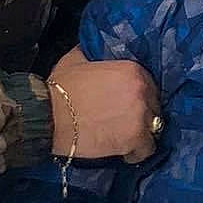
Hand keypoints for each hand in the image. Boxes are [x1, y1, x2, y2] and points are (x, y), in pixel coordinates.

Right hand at [46, 48, 160, 162]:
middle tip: (124, 122)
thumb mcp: (76, 60)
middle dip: (142, 114)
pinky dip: (137, 152)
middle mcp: (142, 91)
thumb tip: (93, 49)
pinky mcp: (135, 138)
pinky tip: (125, 152)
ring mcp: (141, 115)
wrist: (49, 117)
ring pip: (153, 127)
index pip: (149, 85)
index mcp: (132, 70)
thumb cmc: (60, 89)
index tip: (127, 105)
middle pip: (154, 106)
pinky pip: (147, 148)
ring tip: (125, 138)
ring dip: (141, 133)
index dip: (139, 97)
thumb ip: (93, 54)